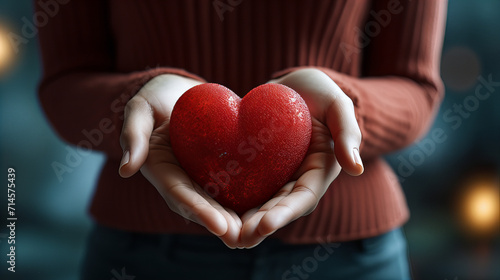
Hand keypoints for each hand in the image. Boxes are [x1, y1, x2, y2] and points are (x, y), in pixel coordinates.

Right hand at [118, 74, 241, 247]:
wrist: (178, 91)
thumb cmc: (155, 97)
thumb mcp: (140, 109)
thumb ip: (133, 134)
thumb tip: (126, 170)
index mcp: (161, 169)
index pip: (180, 194)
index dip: (199, 210)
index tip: (220, 226)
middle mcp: (180, 178)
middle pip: (201, 206)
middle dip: (221, 224)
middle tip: (243, 238)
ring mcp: (198, 175)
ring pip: (217, 201)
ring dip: (234, 220)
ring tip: (256, 233)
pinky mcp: (216, 168)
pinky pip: (230, 186)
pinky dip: (244, 199)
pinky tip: (266, 209)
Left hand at [239, 68, 363, 247]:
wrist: (295, 85)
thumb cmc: (321, 93)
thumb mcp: (338, 106)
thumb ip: (348, 134)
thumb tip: (356, 169)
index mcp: (319, 171)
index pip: (303, 198)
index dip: (285, 213)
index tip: (265, 225)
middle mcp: (297, 179)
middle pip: (279, 208)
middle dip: (260, 225)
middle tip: (239, 238)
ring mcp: (277, 175)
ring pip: (261, 202)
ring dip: (245, 220)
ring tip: (225, 234)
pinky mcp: (258, 167)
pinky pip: (245, 185)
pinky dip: (232, 198)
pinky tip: (213, 207)